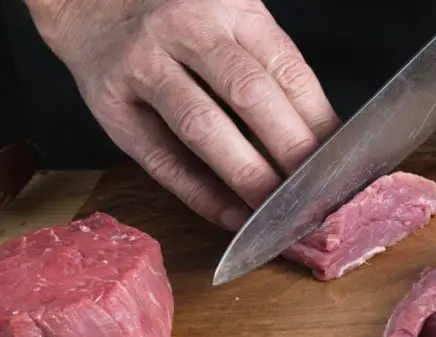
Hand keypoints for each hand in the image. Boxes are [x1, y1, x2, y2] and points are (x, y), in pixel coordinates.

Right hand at [25, 0, 338, 229]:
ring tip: (280, 214)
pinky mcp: (112, 106)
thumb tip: (326, 141)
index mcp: (233, 10)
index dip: (319, 123)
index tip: (345, 166)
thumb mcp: (234, 23)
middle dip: (291, 151)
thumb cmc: (181, 22)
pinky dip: (201, 195)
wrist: (90, 3)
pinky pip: (162, 159)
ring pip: (203, 127)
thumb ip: (273, 70)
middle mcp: (188, 30)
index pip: (287, 71)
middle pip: (249, 95)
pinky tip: (233, 218)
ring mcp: (144, 65)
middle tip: (320, 196)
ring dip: (247, 176)